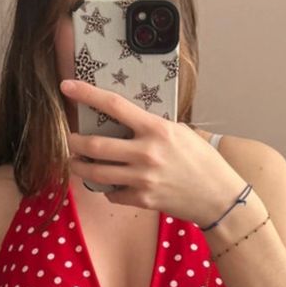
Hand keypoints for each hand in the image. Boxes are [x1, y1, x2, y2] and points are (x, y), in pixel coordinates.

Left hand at [60, 79, 244, 226]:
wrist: (218, 196)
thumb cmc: (202, 161)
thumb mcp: (180, 132)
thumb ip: (152, 127)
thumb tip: (127, 121)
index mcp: (156, 129)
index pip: (113, 105)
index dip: (86, 94)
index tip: (67, 86)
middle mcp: (146, 153)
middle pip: (94, 145)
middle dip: (74, 142)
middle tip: (71, 140)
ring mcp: (142, 178)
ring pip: (95, 172)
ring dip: (79, 166)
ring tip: (76, 162)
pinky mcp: (142, 199)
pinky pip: (111, 194)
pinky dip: (107, 189)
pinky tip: (109, 185)